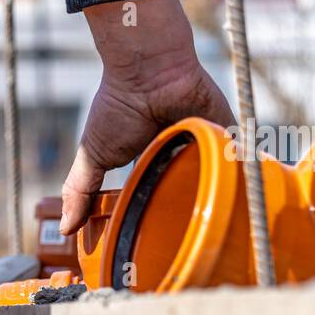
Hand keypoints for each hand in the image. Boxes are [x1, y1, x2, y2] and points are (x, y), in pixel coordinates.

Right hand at [60, 0, 235, 235]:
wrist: (149, 70)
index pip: (155, 193)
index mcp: (149, 159)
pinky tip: (250, 200)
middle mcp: (178, 152)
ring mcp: (204, 143)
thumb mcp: (93, 156)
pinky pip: (241, 158)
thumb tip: (64, 230)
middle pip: (189, 190)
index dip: (156, 215)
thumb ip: (80, 192)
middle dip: (189, 212)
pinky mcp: (227, 131)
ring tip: (220, 228)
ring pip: (216, 179)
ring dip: (219, 198)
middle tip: (189, 243)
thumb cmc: (117, 108)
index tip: (154, 244)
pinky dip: (245, 175)